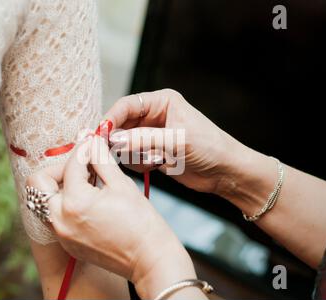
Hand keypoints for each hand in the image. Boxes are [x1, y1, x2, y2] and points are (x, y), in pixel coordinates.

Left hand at [27, 136, 202, 298]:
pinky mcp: (67, 243)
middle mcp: (60, 220)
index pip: (71, 164)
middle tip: (81, 167)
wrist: (150, 259)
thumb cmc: (142, 223)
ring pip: (44, 200)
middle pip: (39, 182)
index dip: (85, 149)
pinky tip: (89, 200)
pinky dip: (66, 203)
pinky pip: (55, 216)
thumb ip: (100, 159)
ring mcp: (62, 234)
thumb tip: (91, 140)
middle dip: (58, 169)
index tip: (94, 144)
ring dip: (60, 186)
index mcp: (74, 202)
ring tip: (87, 182)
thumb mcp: (121, 184)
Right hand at [105, 89, 247, 193]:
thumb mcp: (176, 141)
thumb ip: (143, 139)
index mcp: (162, 102)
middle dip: (121, 140)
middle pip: (122, 125)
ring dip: (134, 154)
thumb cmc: (208, 148)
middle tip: (120, 153)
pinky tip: (158, 165)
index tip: (101, 134)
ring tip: (154, 159)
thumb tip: (113, 139)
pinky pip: (133, 157)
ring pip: (125, 143)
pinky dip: (140, 163)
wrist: (225, 171)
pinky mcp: (153, 152)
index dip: (111, 119)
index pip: (126, 105)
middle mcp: (154, 116)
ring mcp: (152, 135)